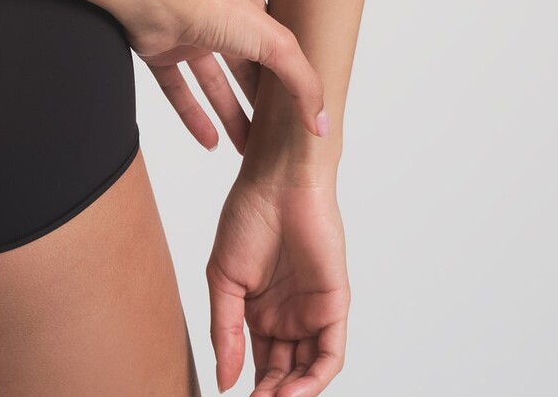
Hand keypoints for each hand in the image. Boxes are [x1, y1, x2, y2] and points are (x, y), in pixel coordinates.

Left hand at [125, 0, 327, 150]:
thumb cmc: (210, 6)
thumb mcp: (274, 44)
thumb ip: (301, 82)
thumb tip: (319, 122)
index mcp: (250, 12)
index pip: (276, 51)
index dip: (288, 81)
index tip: (299, 112)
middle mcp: (219, 22)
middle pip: (243, 71)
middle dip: (257, 105)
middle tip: (272, 138)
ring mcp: (188, 37)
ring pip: (212, 84)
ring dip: (228, 116)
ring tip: (244, 149)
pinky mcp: (160, 52)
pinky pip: (179, 91)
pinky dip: (193, 117)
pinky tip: (209, 143)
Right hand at [208, 171, 349, 396]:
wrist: (277, 182)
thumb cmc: (248, 216)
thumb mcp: (223, 279)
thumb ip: (224, 330)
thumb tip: (224, 379)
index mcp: (259, 310)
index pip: (259, 363)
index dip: (250, 388)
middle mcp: (288, 316)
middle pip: (283, 373)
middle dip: (270, 396)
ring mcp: (312, 312)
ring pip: (307, 370)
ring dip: (292, 393)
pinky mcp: (334, 305)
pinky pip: (330, 353)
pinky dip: (314, 379)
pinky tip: (291, 392)